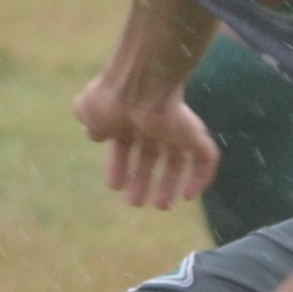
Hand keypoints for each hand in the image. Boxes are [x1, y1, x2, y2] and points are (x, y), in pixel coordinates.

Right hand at [73, 65, 221, 210]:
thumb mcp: (87, 111)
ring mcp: (176, 127)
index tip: (115, 186)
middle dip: (143, 179)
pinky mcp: (195, 133)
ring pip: (178, 160)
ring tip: (162, 206)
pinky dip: (200, 179)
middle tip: (136, 202)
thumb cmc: (111, 99)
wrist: (139, 84)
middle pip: (151, 154)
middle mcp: (152, 120)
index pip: (125, 144)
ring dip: (170, 184)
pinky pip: (205, 159)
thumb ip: (91, 123)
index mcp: (127, 114)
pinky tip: (188, 197)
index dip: (119, 166)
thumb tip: (95, 134)